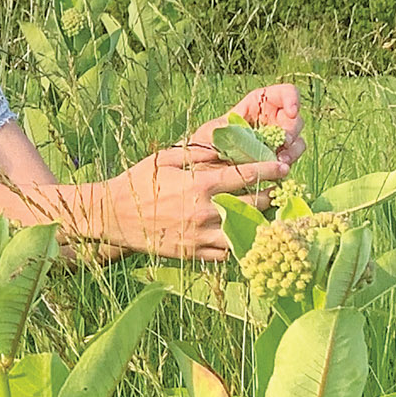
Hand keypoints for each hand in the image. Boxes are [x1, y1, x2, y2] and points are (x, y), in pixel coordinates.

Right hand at [98, 144, 291, 261]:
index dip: (269, 170)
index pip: (245, 176)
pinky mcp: (193, 253)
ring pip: (245, 233)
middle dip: (271, 196)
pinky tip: (243, 235)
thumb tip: (227, 143)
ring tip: (268, 217)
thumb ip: (198, 152)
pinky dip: (238, 244)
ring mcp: (200, 236)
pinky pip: (227, 253)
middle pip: (253, 205)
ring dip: (260, 224)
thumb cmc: (138, 182)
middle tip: (280, 191)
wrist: (112, 215)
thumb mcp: (165, 158)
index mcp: (198, 185)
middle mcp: (204, 211)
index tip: (283, 168)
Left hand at [189, 83, 305, 166]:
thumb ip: (227, 128)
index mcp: (257, 105)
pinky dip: (288, 162)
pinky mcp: (277, 158)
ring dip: (293, 149)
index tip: (292, 111)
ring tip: (281, 159)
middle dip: (292, 129)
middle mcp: (271, 120)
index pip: (282, 93)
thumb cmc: (207, 142)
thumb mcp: (212, 130)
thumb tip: (237, 131)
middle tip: (284, 141)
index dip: (291, 98)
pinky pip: (291, 158)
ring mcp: (276, 140)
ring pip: (297, 140)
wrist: (203, 165)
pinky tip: (279, 167)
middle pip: (294, 118)